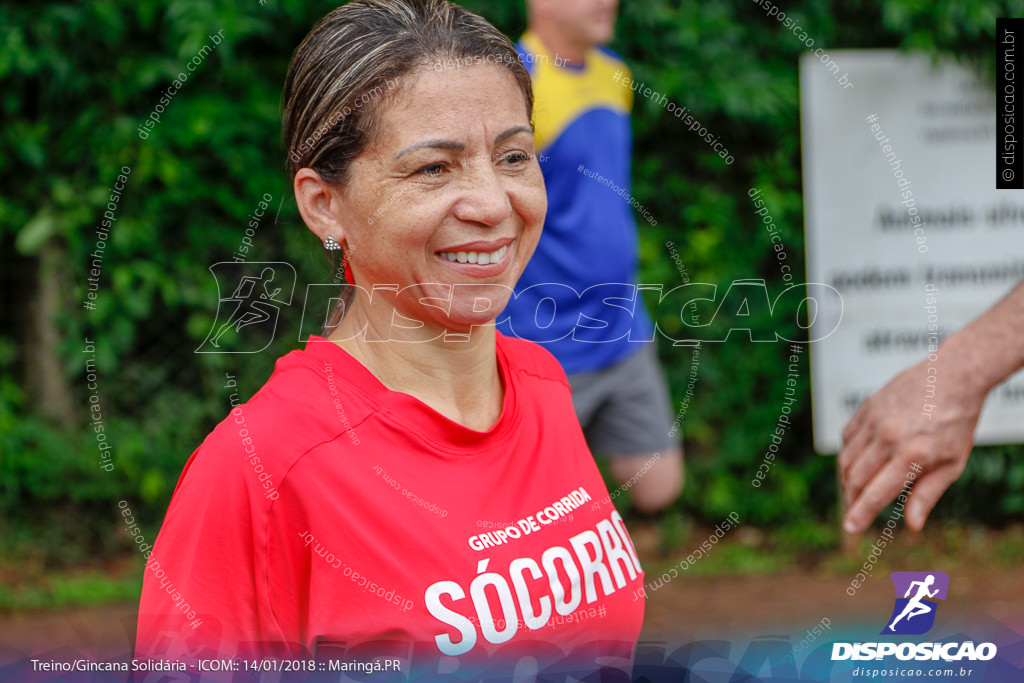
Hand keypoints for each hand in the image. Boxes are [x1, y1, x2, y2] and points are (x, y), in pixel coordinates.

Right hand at [838, 356, 984, 532]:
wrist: (952, 375)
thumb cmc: (957, 423)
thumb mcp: (952, 464)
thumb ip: (928, 494)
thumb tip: (912, 525)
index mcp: (913, 455)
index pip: (876, 493)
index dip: (860, 514)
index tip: (849, 528)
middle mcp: (889, 437)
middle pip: (855, 479)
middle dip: (852, 500)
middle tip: (854, 512)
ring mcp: (874, 420)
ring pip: (847, 459)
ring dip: (847, 480)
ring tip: (855, 491)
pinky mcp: (867, 407)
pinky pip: (847, 438)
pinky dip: (849, 454)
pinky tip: (859, 462)